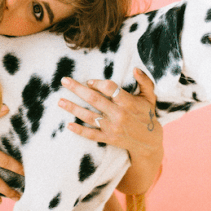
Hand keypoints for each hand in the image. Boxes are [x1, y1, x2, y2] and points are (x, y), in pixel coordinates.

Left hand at [59, 69, 163, 193]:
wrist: (149, 141)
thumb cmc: (147, 115)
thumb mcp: (150, 97)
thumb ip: (144, 82)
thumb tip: (135, 68)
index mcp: (128, 102)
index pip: (110, 88)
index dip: (98, 83)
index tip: (89, 81)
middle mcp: (119, 114)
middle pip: (94, 99)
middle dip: (78, 89)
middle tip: (64, 81)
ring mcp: (112, 128)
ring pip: (89, 116)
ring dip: (73, 108)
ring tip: (60, 101)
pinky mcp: (109, 138)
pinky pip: (92, 135)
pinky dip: (80, 130)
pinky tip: (68, 125)